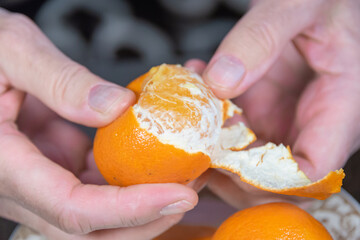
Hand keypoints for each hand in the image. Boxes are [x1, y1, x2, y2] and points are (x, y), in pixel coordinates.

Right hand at [0, 9, 197, 238]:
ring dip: (142, 206)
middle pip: (89, 230)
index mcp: (2, 163)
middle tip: (191, 191)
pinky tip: (152, 162)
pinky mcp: (51, 168)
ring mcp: (37, 180)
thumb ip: (59, 80)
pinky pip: (92, 189)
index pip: (72, 208)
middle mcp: (18, 185)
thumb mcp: (12, 51)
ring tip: (181, 176)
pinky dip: (126, 183)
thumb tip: (118, 108)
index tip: (179, 194)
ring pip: (94, 217)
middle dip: (146, 219)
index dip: (129, 209)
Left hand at [187, 0, 359, 208]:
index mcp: (341, 107)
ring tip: (190, 115)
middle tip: (193, 147)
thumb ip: (260, 38)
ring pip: (248, 161)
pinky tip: (196, 86)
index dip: (268, 179)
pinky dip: (209, 121)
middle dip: (230, 174)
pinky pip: (233, 131)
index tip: (224, 163)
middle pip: (275, 178)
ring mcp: (284, 119)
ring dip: (212, 147)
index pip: (311, 170)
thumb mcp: (298, 4)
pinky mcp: (264, 110)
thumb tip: (221, 80)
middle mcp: (312, 123)